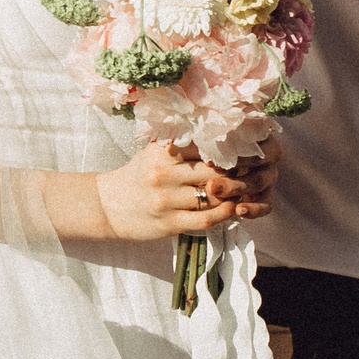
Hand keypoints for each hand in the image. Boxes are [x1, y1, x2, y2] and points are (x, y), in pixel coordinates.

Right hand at [94, 136, 277, 241]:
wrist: (106, 206)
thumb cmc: (136, 176)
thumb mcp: (153, 153)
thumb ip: (182, 145)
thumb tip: (221, 135)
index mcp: (160, 152)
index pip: (205, 147)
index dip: (228, 150)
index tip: (244, 150)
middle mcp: (161, 174)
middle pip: (213, 172)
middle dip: (235, 173)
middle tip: (252, 172)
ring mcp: (165, 200)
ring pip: (213, 196)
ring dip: (233, 195)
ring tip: (244, 191)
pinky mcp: (168, 223)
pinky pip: (206, 219)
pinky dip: (224, 214)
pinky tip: (231, 209)